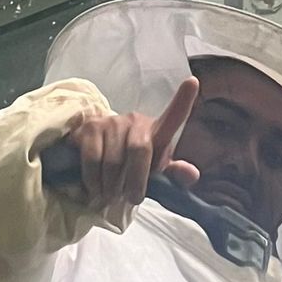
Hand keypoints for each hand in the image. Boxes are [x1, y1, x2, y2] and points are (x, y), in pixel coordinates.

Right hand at [66, 77, 200, 222]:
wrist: (100, 160)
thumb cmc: (134, 167)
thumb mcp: (155, 173)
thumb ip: (173, 174)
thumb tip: (192, 174)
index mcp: (157, 131)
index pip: (173, 117)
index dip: (183, 101)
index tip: (193, 82)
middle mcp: (135, 121)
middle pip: (139, 151)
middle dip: (135, 182)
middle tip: (131, 199)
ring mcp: (111, 122)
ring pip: (112, 161)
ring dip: (112, 186)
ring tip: (111, 194)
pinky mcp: (89, 127)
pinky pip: (92, 160)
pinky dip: (94, 181)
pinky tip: (95, 188)